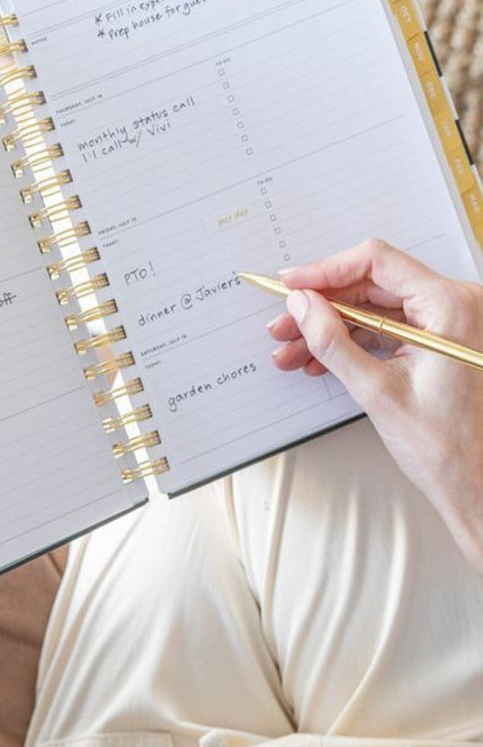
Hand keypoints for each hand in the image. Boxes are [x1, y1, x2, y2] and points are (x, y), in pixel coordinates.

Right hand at [267, 238, 482, 572]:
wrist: (475, 484)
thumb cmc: (447, 446)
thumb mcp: (376, 390)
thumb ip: (332, 341)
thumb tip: (301, 304)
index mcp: (450, 306)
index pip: (376, 262)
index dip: (325, 270)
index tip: (290, 284)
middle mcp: (452, 306)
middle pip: (369, 286)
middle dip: (320, 307)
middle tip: (283, 325)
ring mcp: (443, 325)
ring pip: (370, 309)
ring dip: (328, 328)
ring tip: (292, 350)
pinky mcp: (434, 342)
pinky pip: (382, 329)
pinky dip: (348, 342)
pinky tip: (317, 360)